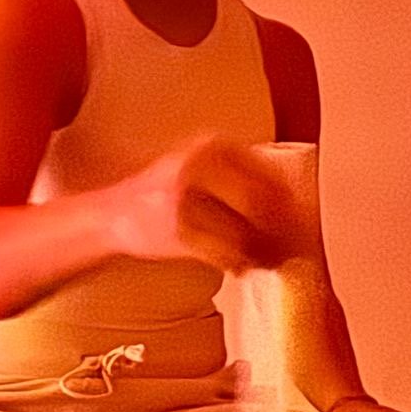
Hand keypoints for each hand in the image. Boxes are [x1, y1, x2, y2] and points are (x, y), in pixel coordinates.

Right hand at [108, 135, 300, 275]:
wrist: (112, 216)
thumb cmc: (164, 192)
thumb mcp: (199, 165)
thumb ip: (238, 172)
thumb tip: (293, 198)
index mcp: (207, 145)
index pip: (267, 172)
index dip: (287, 198)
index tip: (298, 216)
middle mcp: (195, 166)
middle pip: (260, 202)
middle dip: (278, 227)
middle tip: (287, 243)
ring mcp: (183, 200)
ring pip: (244, 232)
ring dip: (261, 250)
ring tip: (265, 257)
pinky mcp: (176, 233)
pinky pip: (224, 255)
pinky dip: (238, 263)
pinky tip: (239, 266)